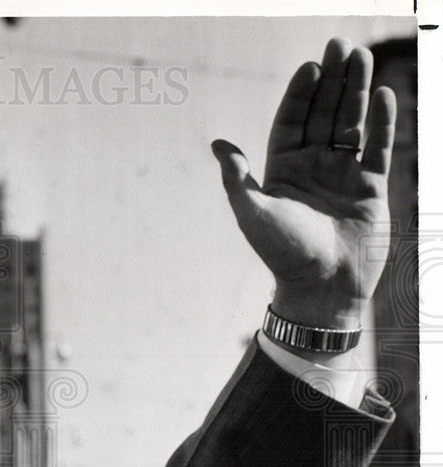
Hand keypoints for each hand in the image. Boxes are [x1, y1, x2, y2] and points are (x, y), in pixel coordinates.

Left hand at [211, 38, 396, 328]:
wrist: (322, 289)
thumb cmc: (283, 254)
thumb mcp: (253, 213)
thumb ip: (237, 178)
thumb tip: (217, 144)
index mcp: (282, 171)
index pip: (291, 122)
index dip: (300, 94)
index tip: (310, 65)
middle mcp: (312, 169)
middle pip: (323, 115)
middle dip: (332, 81)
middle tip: (341, 45)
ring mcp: (343, 176)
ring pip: (351, 125)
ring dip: (356, 92)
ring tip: (362, 58)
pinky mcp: (372, 189)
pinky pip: (379, 148)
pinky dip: (382, 123)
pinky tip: (382, 96)